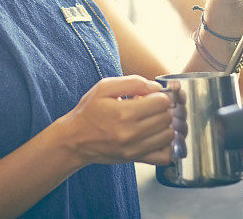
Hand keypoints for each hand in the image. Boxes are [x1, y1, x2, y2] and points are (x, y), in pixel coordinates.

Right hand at [56, 75, 173, 166]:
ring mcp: (134, 148)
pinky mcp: (135, 159)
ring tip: (153, 120)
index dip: (160, 96)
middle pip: (166, 118)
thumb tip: (156, 87)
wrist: (74, 140)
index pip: (161, 102)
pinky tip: (156, 137)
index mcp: (124, 112)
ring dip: (165, 125)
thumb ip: (132, 82)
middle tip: (152, 107)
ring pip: (168, 135)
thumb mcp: (104, 88)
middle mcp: (131, 132)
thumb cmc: (89, 112)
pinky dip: (165, 146)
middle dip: (163, 109)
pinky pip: (163, 156)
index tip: (153, 96)